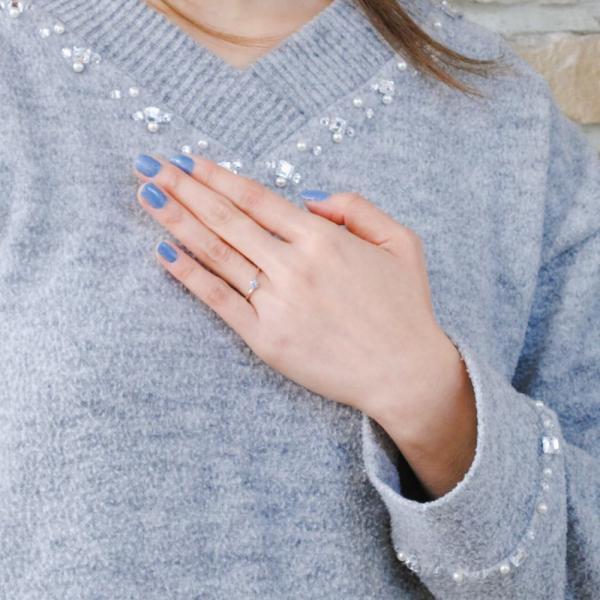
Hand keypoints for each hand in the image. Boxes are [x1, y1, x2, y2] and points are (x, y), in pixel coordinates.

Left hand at [133, 152, 475, 496]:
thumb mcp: (401, 242)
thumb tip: (307, 198)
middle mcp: (294, 266)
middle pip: (227, 218)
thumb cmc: (405, 308)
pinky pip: (219, 300)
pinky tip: (163, 252)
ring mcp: (276, 303)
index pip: (257, 198)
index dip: (219, 176)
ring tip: (147, 196)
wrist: (405, 374)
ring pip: (217, 253)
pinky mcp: (265, 338)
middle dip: (184, 188)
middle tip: (148, 164)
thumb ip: (356, 209)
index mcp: (323, 239)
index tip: (189, 160)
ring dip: (177, 221)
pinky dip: (190, 276)